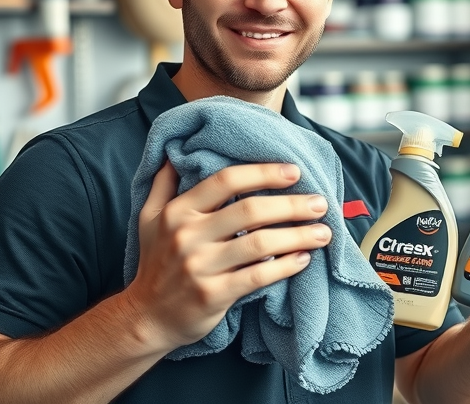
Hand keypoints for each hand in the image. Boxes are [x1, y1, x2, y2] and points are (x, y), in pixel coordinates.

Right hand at [123, 161, 331, 351]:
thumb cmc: (155, 263)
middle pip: (250, 211)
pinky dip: (286, 266)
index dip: (263, 172)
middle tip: (320, 203)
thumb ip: (163, 183)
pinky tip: (304, 259)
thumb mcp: (149, 218)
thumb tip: (174, 152)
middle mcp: (187, 235)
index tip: (294, 172)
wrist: (146, 318)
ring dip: (298, 236)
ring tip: (324, 232)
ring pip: (260, 244)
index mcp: (177, 211)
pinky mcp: (213, 295)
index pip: (226, 180)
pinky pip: (258, 276)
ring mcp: (200, 267)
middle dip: (291, 205)